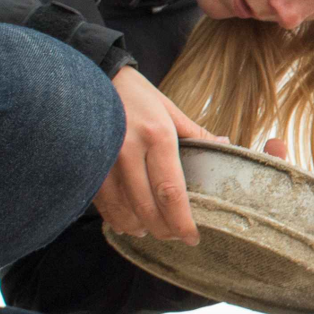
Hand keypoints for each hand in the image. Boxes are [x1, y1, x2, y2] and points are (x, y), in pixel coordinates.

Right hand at [98, 66, 210, 244]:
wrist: (92, 76)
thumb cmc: (136, 94)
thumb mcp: (169, 108)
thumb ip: (195, 133)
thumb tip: (226, 145)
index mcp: (157, 135)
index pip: (172, 191)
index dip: (182, 221)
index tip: (192, 237)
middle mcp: (129, 150)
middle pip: (148, 208)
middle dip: (163, 230)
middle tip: (175, 237)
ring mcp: (104, 160)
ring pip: (123, 211)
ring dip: (140, 227)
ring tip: (151, 230)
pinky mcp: (87, 166)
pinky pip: (103, 204)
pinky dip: (117, 218)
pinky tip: (128, 222)